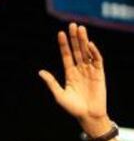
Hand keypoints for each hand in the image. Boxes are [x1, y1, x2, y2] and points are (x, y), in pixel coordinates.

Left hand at [39, 23, 112, 139]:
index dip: (64, 45)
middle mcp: (80, 70)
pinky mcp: (99, 73)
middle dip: (74, 38)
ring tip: (80, 29)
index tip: (60, 34)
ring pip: (86, 52)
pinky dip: (93, 52)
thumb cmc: (73, 108)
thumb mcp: (59, 95)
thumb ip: (51, 82)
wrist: (88, 116)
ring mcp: (90, 71)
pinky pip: (97, 60)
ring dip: (83, 41)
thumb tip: (40, 72)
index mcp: (70, 74)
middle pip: (76, 51)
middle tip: (72, 25)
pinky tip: (88, 45)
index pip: (66, 56)